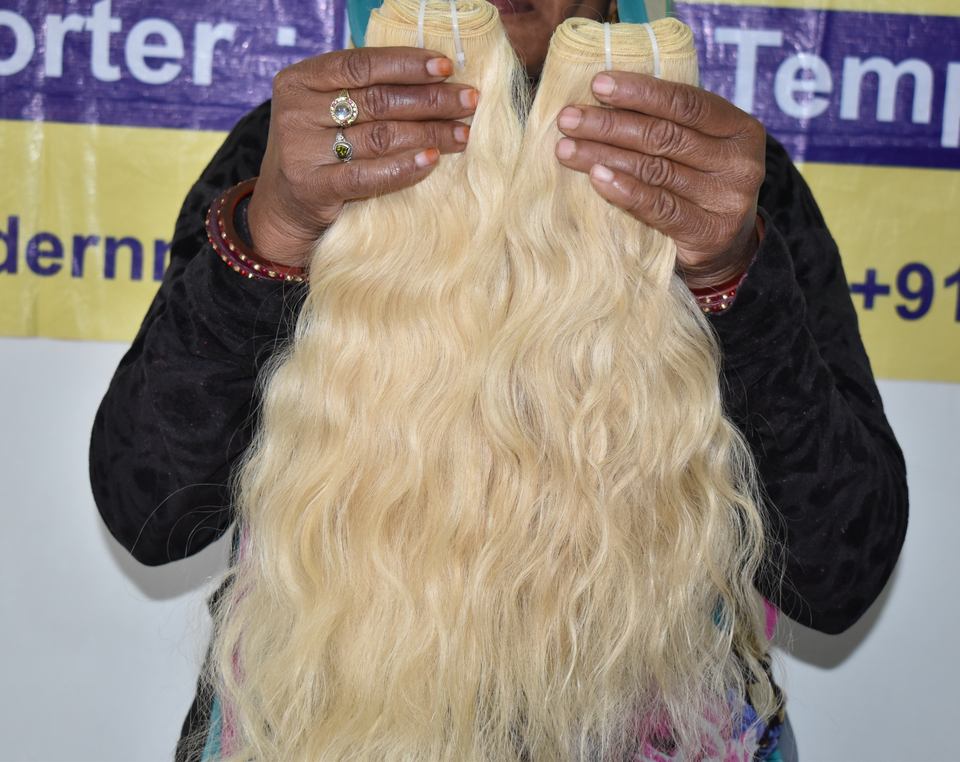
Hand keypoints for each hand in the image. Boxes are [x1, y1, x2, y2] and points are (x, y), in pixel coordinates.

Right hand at [247, 47, 479, 266]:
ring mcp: (301, 150)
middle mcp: (297, 110)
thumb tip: (436, 80)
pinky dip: (404, 167)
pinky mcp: (312, 187)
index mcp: (300, 80)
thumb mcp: (329, 114)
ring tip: (462, 134)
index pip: (361, 64)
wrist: (282, 210)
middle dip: (431, 99)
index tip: (446, 67)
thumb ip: (365, 94)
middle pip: (378, 100)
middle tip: (469, 102)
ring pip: (380, 136)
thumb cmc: (319, 154)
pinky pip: (367, 175)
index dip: (407, 64)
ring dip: (429, 133)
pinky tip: (432, 159)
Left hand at [554, 72, 765, 288]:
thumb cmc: (697, 186)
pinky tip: (596, 178)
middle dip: (609, 124)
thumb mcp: (696, 148)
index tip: (597, 84)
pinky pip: (659, 206)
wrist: (723, 249)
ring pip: (655, 169)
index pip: (686, 103)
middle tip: (568, 119)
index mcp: (740, 128)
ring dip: (604, 156)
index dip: (640, 91)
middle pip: (664, 136)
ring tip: (566, 149)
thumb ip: (667, 123)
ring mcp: (727, 200)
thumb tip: (601, 93)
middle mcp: (739, 162)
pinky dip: (624, 190)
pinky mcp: (708, 233)